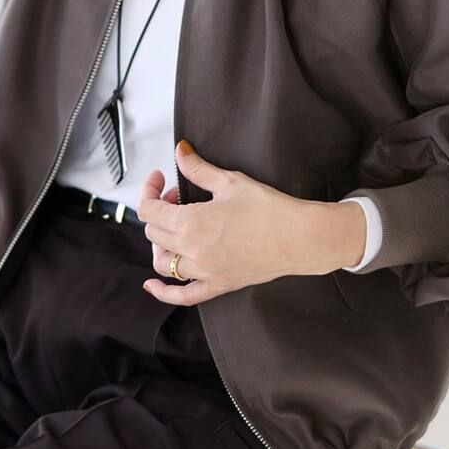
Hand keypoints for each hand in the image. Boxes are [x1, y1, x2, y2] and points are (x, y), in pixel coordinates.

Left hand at [137, 140, 347, 305]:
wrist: (299, 238)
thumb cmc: (270, 210)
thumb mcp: (230, 182)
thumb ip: (198, 168)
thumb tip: (181, 152)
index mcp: (190, 223)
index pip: (149, 209)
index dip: (149, 190)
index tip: (159, 179)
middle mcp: (192, 251)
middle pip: (154, 232)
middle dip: (160, 210)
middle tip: (179, 197)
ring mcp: (204, 271)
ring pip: (163, 262)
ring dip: (161, 244)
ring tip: (175, 230)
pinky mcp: (218, 284)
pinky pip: (183, 295)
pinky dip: (163, 292)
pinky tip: (153, 285)